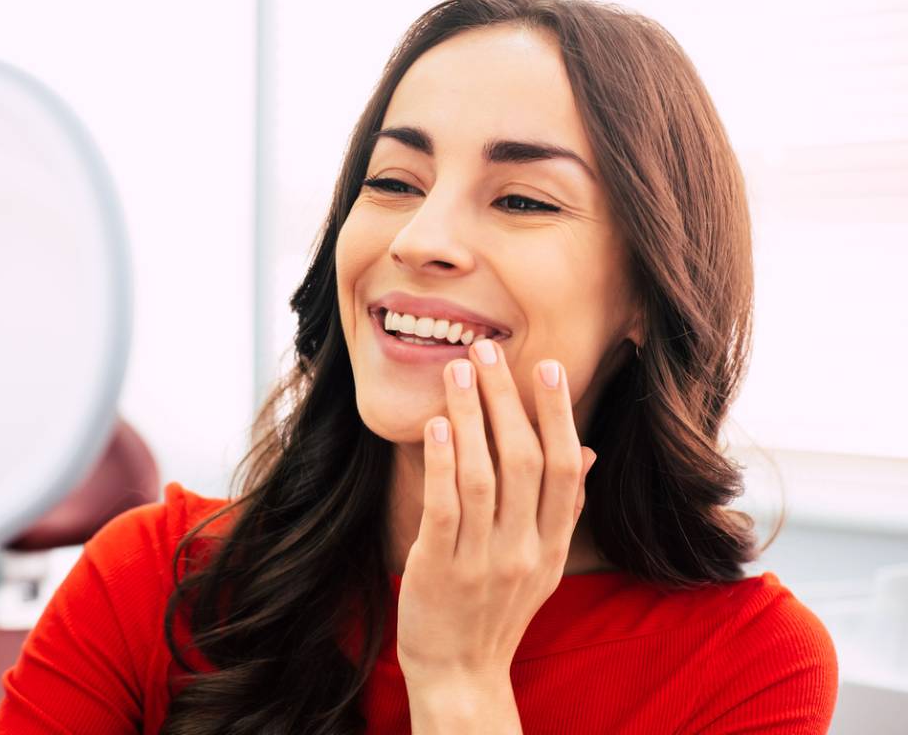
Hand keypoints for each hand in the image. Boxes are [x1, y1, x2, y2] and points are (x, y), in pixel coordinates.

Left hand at [397, 337, 595, 691]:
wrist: (461, 674)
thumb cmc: (497, 609)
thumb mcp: (542, 563)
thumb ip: (562, 508)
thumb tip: (586, 450)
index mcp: (552, 544)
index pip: (565, 469)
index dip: (559, 415)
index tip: (547, 367)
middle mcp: (524, 550)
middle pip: (525, 462)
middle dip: (507, 401)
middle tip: (487, 350)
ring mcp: (483, 561)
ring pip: (484, 477)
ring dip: (472, 418)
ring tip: (457, 371)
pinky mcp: (440, 569)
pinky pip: (445, 509)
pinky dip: (442, 464)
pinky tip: (437, 425)